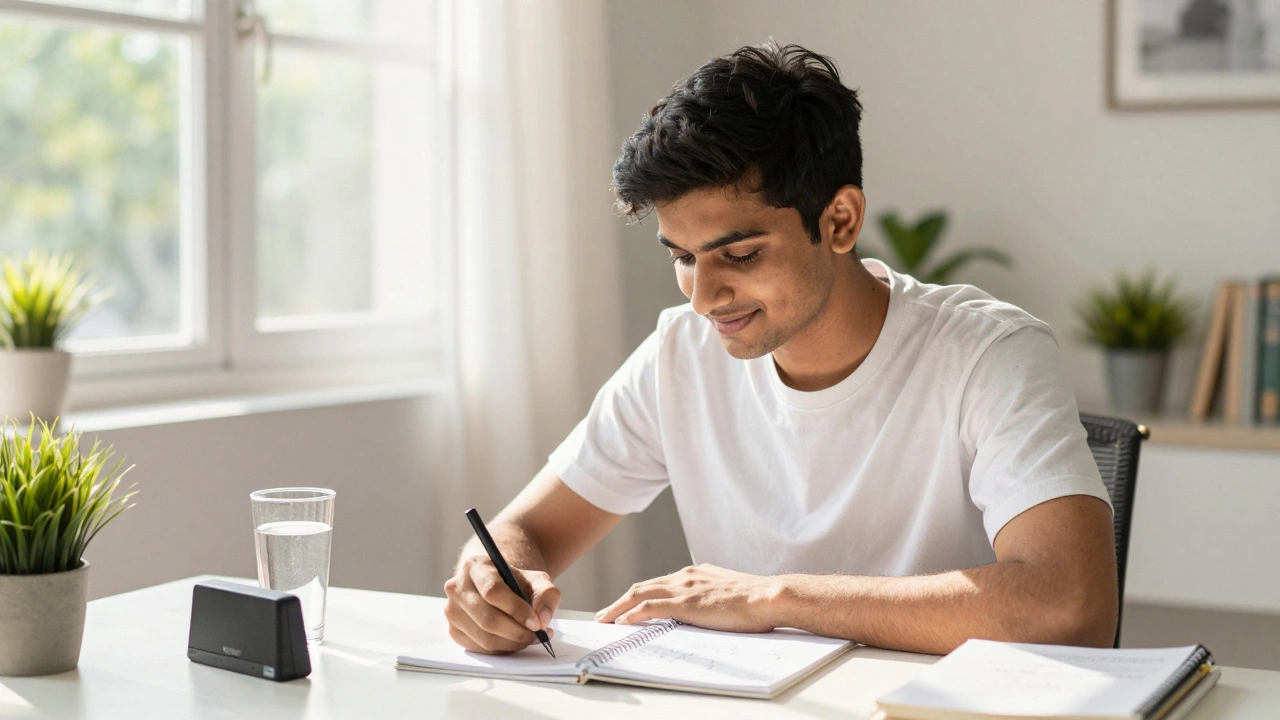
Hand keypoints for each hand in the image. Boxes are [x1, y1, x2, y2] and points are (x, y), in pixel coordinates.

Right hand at [443, 555, 560, 653]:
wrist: (497, 588)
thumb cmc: (516, 583)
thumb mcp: (536, 580)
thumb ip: (546, 595)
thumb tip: (543, 619)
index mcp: (475, 566)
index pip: (493, 591)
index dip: (517, 610)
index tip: (536, 622)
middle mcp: (457, 587)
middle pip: (487, 618)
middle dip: (517, 632)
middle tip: (537, 635)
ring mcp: (452, 610)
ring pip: (484, 638)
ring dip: (512, 643)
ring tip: (530, 638)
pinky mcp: (454, 630)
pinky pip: (479, 648)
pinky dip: (501, 649)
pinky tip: (514, 641)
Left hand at [596, 564, 782, 632]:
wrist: (770, 596)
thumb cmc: (757, 601)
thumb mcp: (729, 594)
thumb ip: (712, 598)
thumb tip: (707, 612)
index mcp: (697, 574)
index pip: (660, 584)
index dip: (640, 595)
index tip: (627, 605)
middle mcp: (686, 576)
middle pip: (644, 586)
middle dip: (621, 600)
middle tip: (605, 614)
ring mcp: (685, 588)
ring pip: (640, 594)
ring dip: (619, 607)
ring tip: (605, 620)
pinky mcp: (686, 603)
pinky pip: (650, 607)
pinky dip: (632, 614)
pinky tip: (621, 623)